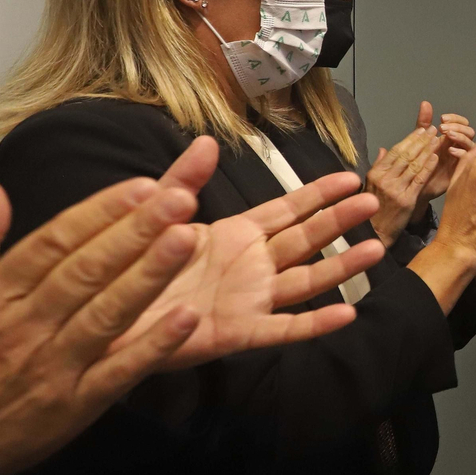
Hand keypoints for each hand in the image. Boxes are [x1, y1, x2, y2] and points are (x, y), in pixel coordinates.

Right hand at [0, 175, 202, 474]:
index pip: (53, 243)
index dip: (99, 213)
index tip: (141, 186)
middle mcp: (25, 327)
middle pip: (87, 272)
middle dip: (136, 232)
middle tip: (180, 198)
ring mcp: (53, 367)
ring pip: (108, 314)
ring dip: (150, 277)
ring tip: (187, 240)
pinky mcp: (75, 405)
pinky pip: (119, 371)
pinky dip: (155, 346)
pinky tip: (187, 318)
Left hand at [112, 137, 385, 370]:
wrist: (100, 317)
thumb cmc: (129, 268)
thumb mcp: (157, 214)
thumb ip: (183, 180)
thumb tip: (208, 141)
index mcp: (235, 236)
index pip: (288, 209)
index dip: (320, 194)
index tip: (351, 177)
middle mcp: (251, 267)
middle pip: (306, 239)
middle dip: (340, 221)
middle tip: (374, 203)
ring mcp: (248, 299)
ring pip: (306, 280)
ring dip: (340, 266)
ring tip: (375, 250)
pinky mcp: (237, 332)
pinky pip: (282, 328)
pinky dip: (315, 324)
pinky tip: (346, 314)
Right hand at [366, 107, 438, 246]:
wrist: (375, 233)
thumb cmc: (374, 209)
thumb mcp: (370, 186)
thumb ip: (378, 166)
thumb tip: (383, 149)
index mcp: (375, 173)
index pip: (395, 151)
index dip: (410, 139)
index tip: (422, 129)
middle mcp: (384, 179)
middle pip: (406, 155)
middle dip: (421, 140)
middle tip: (433, 129)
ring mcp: (395, 189)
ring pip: (414, 165)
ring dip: (427, 150)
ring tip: (438, 139)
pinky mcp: (406, 200)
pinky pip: (419, 179)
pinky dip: (428, 167)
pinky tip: (436, 157)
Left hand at [422, 108, 475, 204]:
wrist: (414, 187)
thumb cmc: (417, 165)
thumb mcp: (419, 140)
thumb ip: (423, 123)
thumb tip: (425, 103)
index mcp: (450, 138)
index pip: (461, 123)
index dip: (455, 119)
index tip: (442, 118)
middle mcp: (458, 147)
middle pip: (469, 131)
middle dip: (458, 126)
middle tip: (443, 128)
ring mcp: (461, 158)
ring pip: (472, 143)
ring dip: (461, 136)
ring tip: (448, 136)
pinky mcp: (461, 170)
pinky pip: (470, 159)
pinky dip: (462, 152)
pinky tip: (450, 150)